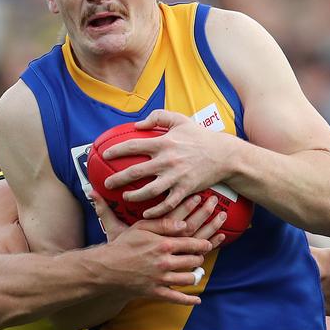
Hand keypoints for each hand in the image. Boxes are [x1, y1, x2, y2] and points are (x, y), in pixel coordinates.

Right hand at [91, 194, 214, 304]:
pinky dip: (189, 300)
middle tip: (199, 257)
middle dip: (199, 258)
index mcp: (164, 244)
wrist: (106, 267)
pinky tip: (197, 300)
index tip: (208, 244)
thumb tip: (184, 224)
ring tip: (196, 272)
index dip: (202, 244)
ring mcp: (161, 279)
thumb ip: (163, 224)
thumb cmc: (123, 244)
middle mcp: (165, 263)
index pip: (191, 244)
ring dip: (195, 275)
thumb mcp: (141, 227)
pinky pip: (176, 298)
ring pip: (188, 279)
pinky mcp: (156, 292)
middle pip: (193, 261)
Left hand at [102, 109, 231, 217]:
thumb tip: (138, 124)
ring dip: (134, 196)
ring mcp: (176, 177)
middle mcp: (168, 160)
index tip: (105, 155)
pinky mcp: (185, 190)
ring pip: (149, 191)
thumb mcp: (180, 120)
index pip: (134, 146)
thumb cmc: (200, 136)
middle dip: (118, 179)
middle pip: (136, 172)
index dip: (117, 150)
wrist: (224, 155)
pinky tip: (145, 213)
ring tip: (125, 197)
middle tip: (107, 183)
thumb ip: (158, 116)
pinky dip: (155, 210)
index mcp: (164, 142)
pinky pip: (167, 204)